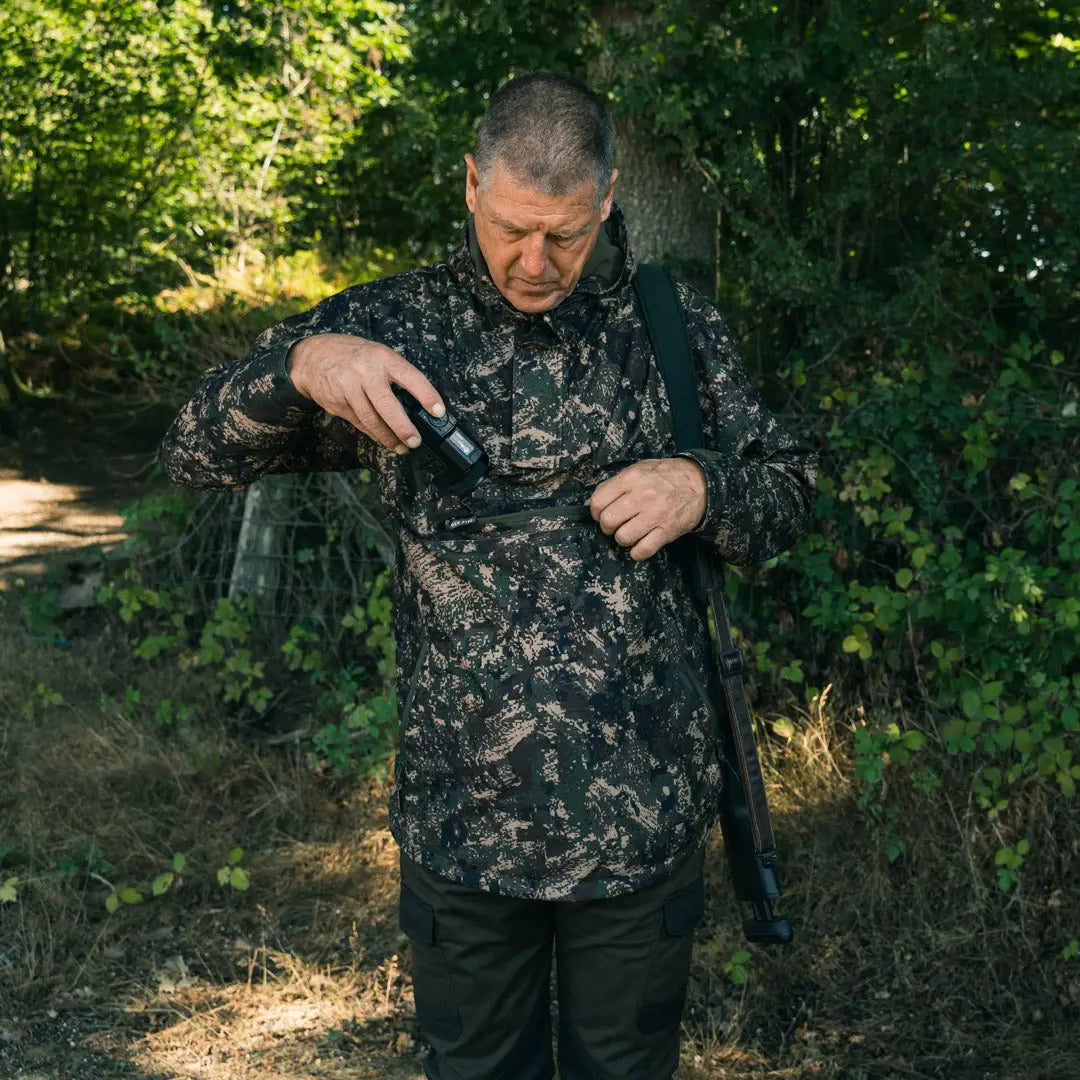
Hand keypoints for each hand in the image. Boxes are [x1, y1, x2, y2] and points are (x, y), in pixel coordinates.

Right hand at [286, 333, 443, 453]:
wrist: (311, 357)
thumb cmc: (353, 356)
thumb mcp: (377, 355)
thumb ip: (394, 375)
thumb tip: (418, 405)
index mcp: (382, 357)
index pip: (410, 377)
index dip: (427, 395)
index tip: (439, 412)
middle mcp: (365, 371)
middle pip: (387, 405)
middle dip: (403, 427)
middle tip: (415, 441)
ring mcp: (348, 387)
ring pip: (372, 419)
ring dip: (388, 437)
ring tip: (402, 447)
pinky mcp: (337, 403)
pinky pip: (359, 423)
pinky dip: (374, 434)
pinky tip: (384, 440)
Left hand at [588, 458, 706, 560]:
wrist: (700, 483)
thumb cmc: (665, 476)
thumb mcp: (638, 469)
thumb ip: (615, 484)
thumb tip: (591, 503)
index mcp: (631, 478)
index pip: (598, 502)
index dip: (595, 512)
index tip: (601, 514)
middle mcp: (642, 496)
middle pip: (608, 521)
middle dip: (608, 527)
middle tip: (615, 525)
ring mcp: (655, 514)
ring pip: (623, 537)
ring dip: (623, 539)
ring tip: (629, 533)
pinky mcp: (667, 530)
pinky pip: (643, 550)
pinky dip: (637, 552)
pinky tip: (639, 546)